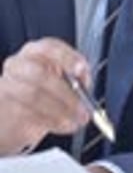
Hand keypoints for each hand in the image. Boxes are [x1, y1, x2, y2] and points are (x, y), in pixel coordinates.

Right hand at [0, 38, 90, 155]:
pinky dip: (51, 122)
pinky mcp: (5, 108)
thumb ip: (76, 78)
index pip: (49, 47)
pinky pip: (29, 115)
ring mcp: (8, 85)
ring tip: (74, 121)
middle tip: (83, 109)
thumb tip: (84, 82)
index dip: (67, 57)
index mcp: (36, 52)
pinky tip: (62, 126)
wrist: (16, 114)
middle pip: (40, 74)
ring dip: (60, 111)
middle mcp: (19, 64)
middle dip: (66, 94)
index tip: (81, 69)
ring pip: (33, 96)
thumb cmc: (44, 91)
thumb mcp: (63, 79)